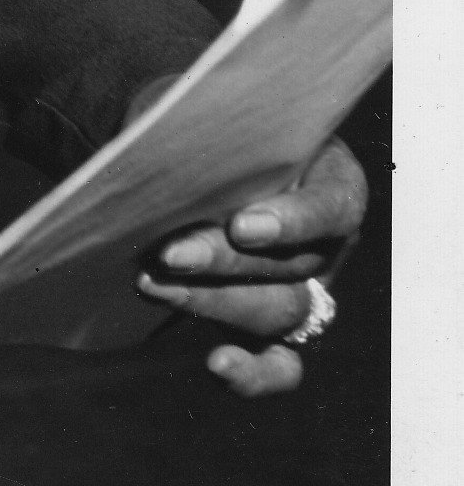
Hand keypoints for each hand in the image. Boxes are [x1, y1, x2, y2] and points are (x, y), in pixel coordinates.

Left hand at [136, 135, 367, 398]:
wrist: (174, 161)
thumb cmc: (201, 129)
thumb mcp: (205, 113)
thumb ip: (206, 132)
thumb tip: (169, 152)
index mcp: (330, 180)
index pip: (332, 206)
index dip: (294, 220)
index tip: (242, 225)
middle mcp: (325, 244)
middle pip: (292, 266)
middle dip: (224, 261)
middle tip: (170, 254)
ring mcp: (301, 292)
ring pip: (276, 312)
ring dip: (212, 302)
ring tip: (154, 284)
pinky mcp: (269, 331)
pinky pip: (278, 366)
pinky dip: (253, 373)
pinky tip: (216, 364)